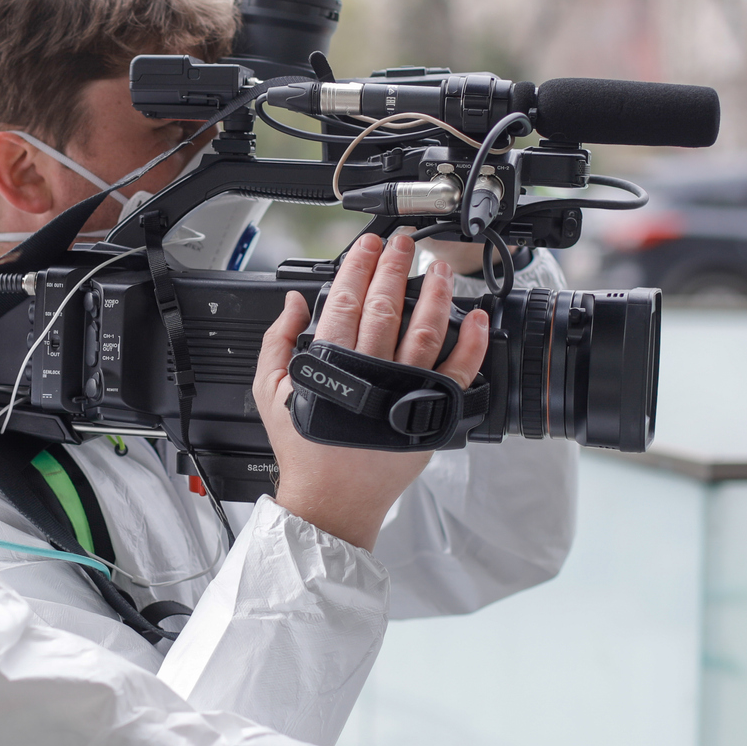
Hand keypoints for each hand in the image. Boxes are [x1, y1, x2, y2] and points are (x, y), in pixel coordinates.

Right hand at [254, 233, 488, 549]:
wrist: (332, 502)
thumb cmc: (304, 450)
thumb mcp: (271, 393)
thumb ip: (276, 342)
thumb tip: (292, 302)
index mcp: (330, 366)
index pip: (345, 302)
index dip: (357, 268)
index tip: (367, 246)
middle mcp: (370, 375)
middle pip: (386, 307)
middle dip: (395, 268)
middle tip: (402, 244)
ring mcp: (404, 393)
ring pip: (426, 331)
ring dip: (435, 294)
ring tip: (439, 268)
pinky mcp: (430, 412)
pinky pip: (459, 372)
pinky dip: (471, 343)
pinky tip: (476, 317)